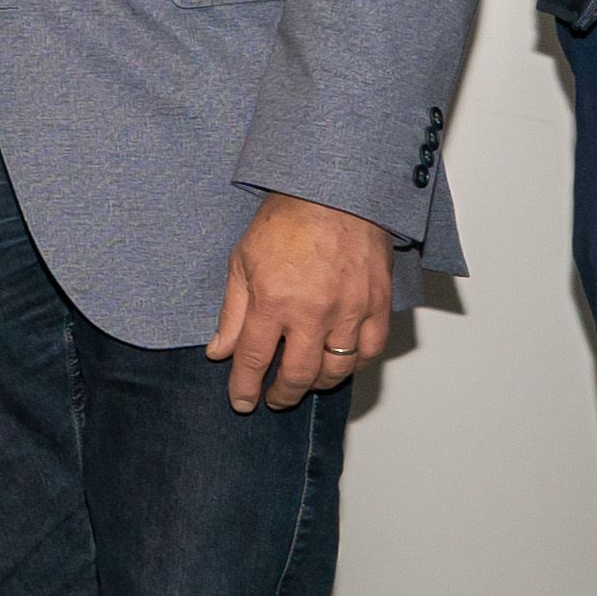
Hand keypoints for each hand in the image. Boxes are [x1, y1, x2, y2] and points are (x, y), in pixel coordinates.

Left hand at [210, 191, 392, 411]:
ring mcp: (349, 310)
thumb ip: (232, 313)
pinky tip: (340, 364)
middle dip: (283, 394)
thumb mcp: (242, 262)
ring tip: (305, 384)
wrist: (335, 193)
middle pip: (298, 375)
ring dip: (317, 385)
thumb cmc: (286, 220)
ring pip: (336, 370)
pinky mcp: (377, 304)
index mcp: (273, 301)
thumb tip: (219, 351)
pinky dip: (354, 365)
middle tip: (274, 399)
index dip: (245, 387)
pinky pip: (369, 351)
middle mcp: (313, 313)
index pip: (254, 361)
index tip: (242, 402)